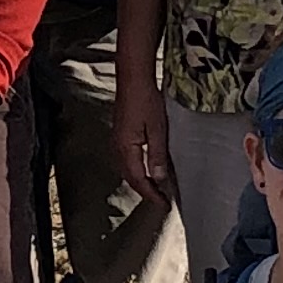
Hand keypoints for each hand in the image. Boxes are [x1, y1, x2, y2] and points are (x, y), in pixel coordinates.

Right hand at [115, 74, 171, 200]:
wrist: (133, 78)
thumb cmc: (146, 100)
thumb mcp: (157, 129)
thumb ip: (157, 155)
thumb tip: (158, 179)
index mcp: (126, 148)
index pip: (138, 179)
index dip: (151, 194)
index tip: (164, 205)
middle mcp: (118, 147)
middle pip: (130, 177)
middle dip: (145, 191)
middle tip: (161, 200)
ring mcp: (118, 140)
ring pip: (128, 169)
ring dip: (141, 181)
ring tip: (156, 188)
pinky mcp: (121, 133)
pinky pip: (128, 159)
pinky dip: (137, 169)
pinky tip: (147, 168)